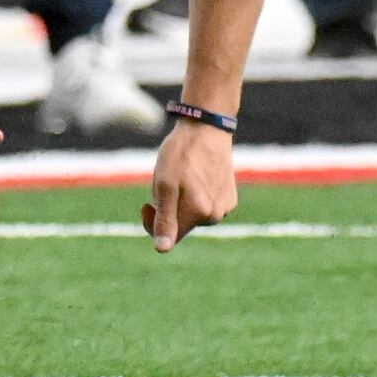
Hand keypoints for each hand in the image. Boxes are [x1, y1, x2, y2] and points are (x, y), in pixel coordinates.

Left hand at [143, 118, 236, 251]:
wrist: (207, 128)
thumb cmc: (181, 154)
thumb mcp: (164, 185)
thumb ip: (164, 220)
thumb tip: (162, 249)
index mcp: (197, 213)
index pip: (169, 236)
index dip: (153, 222)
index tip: (146, 204)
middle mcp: (214, 215)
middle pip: (182, 224)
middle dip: (169, 209)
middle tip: (166, 183)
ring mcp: (225, 207)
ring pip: (194, 215)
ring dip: (183, 202)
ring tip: (183, 176)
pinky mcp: (230, 198)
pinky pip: (207, 205)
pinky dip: (198, 196)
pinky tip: (197, 175)